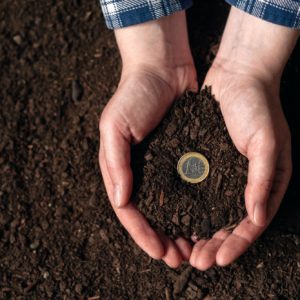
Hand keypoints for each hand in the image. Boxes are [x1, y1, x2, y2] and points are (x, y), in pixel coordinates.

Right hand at [99, 12, 197, 267]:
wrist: (162, 68)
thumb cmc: (134, 93)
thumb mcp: (114, 126)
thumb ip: (115, 163)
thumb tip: (121, 200)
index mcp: (121, 167)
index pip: (128, 210)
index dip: (142, 234)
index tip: (159, 251)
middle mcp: (140, 171)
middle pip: (150, 214)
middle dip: (162, 238)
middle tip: (178, 258)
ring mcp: (161, 165)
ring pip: (170, 206)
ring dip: (179, 228)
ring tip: (192, 247)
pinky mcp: (181, 157)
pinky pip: (187, 187)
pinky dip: (192, 206)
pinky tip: (203, 219)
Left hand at [190, 7, 298, 269]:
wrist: (236, 77)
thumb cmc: (258, 106)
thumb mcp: (268, 142)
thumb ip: (265, 180)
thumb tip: (257, 217)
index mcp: (263, 182)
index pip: (251, 223)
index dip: (236, 244)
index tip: (218, 258)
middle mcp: (242, 182)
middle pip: (228, 223)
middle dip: (213, 244)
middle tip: (196, 261)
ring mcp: (222, 173)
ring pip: (209, 212)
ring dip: (198, 231)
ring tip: (183, 247)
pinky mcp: (205, 162)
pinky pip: (196, 190)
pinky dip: (188, 207)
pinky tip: (176, 218)